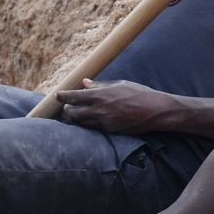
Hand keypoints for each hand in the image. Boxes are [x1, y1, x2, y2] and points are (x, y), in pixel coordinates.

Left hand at [56, 79, 175, 133]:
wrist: (155, 111)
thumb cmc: (139, 93)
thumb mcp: (119, 84)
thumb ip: (100, 85)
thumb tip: (85, 83)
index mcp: (101, 95)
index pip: (73, 97)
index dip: (62, 96)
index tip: (57, 95)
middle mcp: (100, 110)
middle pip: (72, 113)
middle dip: (67, 110)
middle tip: (66, 107)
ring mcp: (104, 122)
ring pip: (81, 123)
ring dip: (76, 118)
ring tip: (75, 113)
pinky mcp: (110, 131)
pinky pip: (93, 128)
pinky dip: (88, 123)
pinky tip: (89, 119)